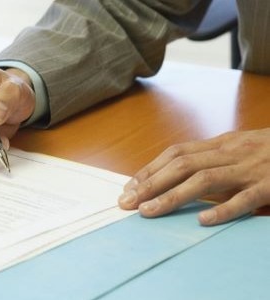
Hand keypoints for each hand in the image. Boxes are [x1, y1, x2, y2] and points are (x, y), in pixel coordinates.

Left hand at [118, 128, 269, 225]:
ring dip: (172, 196)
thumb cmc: (269, 151)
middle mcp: (230, 152)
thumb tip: (175, 177)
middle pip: (181, 165)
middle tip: (127, 203)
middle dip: (150, 184)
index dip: (150, 169)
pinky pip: (245, 198)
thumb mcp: (236, 150)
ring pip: (204, 179)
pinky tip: (202, 221)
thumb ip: (210, 160)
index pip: (176, 153)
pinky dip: (223, 210)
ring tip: (149, 212)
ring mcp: (250, 168)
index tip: (130, 187)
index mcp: (220, 144)